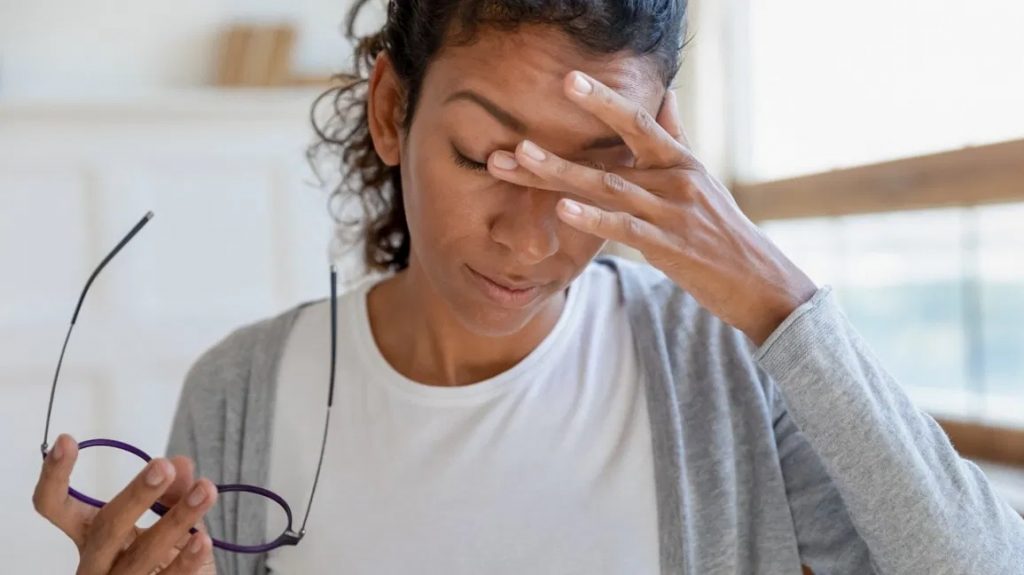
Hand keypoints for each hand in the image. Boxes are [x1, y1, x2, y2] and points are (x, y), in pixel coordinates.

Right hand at [33, 433, 217, 574]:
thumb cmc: (165, 559)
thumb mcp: (168, 521)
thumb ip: (173, 494)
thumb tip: (179, 464)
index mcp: (91, 535)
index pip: (56, 507)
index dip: (55, 476)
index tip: (66, 440)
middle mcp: (96, 562)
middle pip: (105, 528)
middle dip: (136, 495)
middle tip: (163, 466)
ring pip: (142, 554)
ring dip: (177, 519)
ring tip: (206, 490)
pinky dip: (187, 560)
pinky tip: (203, 539)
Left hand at [487, 71, 818, 345]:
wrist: (758, 281)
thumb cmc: (722, 230)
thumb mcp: (702, 178)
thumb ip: (677, 138)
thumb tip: (667, 94)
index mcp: (680, 161)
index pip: (637, 122)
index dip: (603, 101)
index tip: (569, 81)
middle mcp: (675, 180)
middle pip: (610, 157)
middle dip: (561, 145)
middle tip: (518, 135)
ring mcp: (672, 213)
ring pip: (608, 189)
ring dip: (560, 175)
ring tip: (521, 160)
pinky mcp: (670, 248)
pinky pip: (625, 229)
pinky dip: (594, 218)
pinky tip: (563, 209)